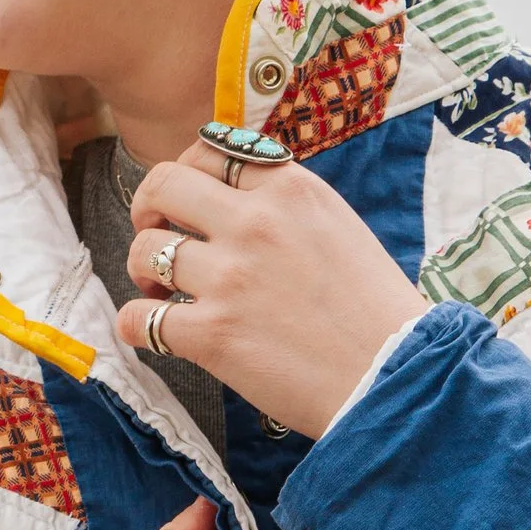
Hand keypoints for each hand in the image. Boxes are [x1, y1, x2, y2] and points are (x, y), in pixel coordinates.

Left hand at [118, 136, 421, 437]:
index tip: (185, 201)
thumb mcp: (338, 227)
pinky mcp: (212, 335)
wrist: (395, 378)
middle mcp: (255, 223)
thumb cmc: (374, 312)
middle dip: (146, 209)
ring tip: (164, 293)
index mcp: (290, 189)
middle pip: (161, 185)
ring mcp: (229, 278)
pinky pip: (137, 318)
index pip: (210, 151)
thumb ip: (285, 204)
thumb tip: (233, 194)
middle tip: (157, 236)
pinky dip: (135, 326)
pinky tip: (156, 333)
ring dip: (142, 271)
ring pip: (142, 250)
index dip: (185, 174)